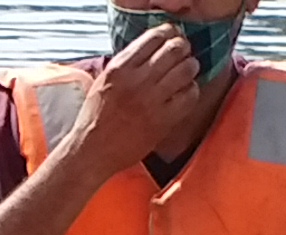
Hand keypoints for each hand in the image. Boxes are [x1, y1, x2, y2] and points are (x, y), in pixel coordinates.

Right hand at [70, 24, 227, 169]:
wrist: (93, 151)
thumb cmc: (97, 116)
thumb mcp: (105, 80)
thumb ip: (128, 63)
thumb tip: (154, 48)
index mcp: (119, 68)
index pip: (154, 37)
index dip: (169, 33)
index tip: (173, 37)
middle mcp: (136, 81)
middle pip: (174, 49)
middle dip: (183, 48)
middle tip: (184, 53)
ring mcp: (151, 101)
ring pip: (186, 70)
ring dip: (191, 67)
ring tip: (187, 71)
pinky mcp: (163, 120)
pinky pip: (189, 96)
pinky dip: (192, 90)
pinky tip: (185, 92)